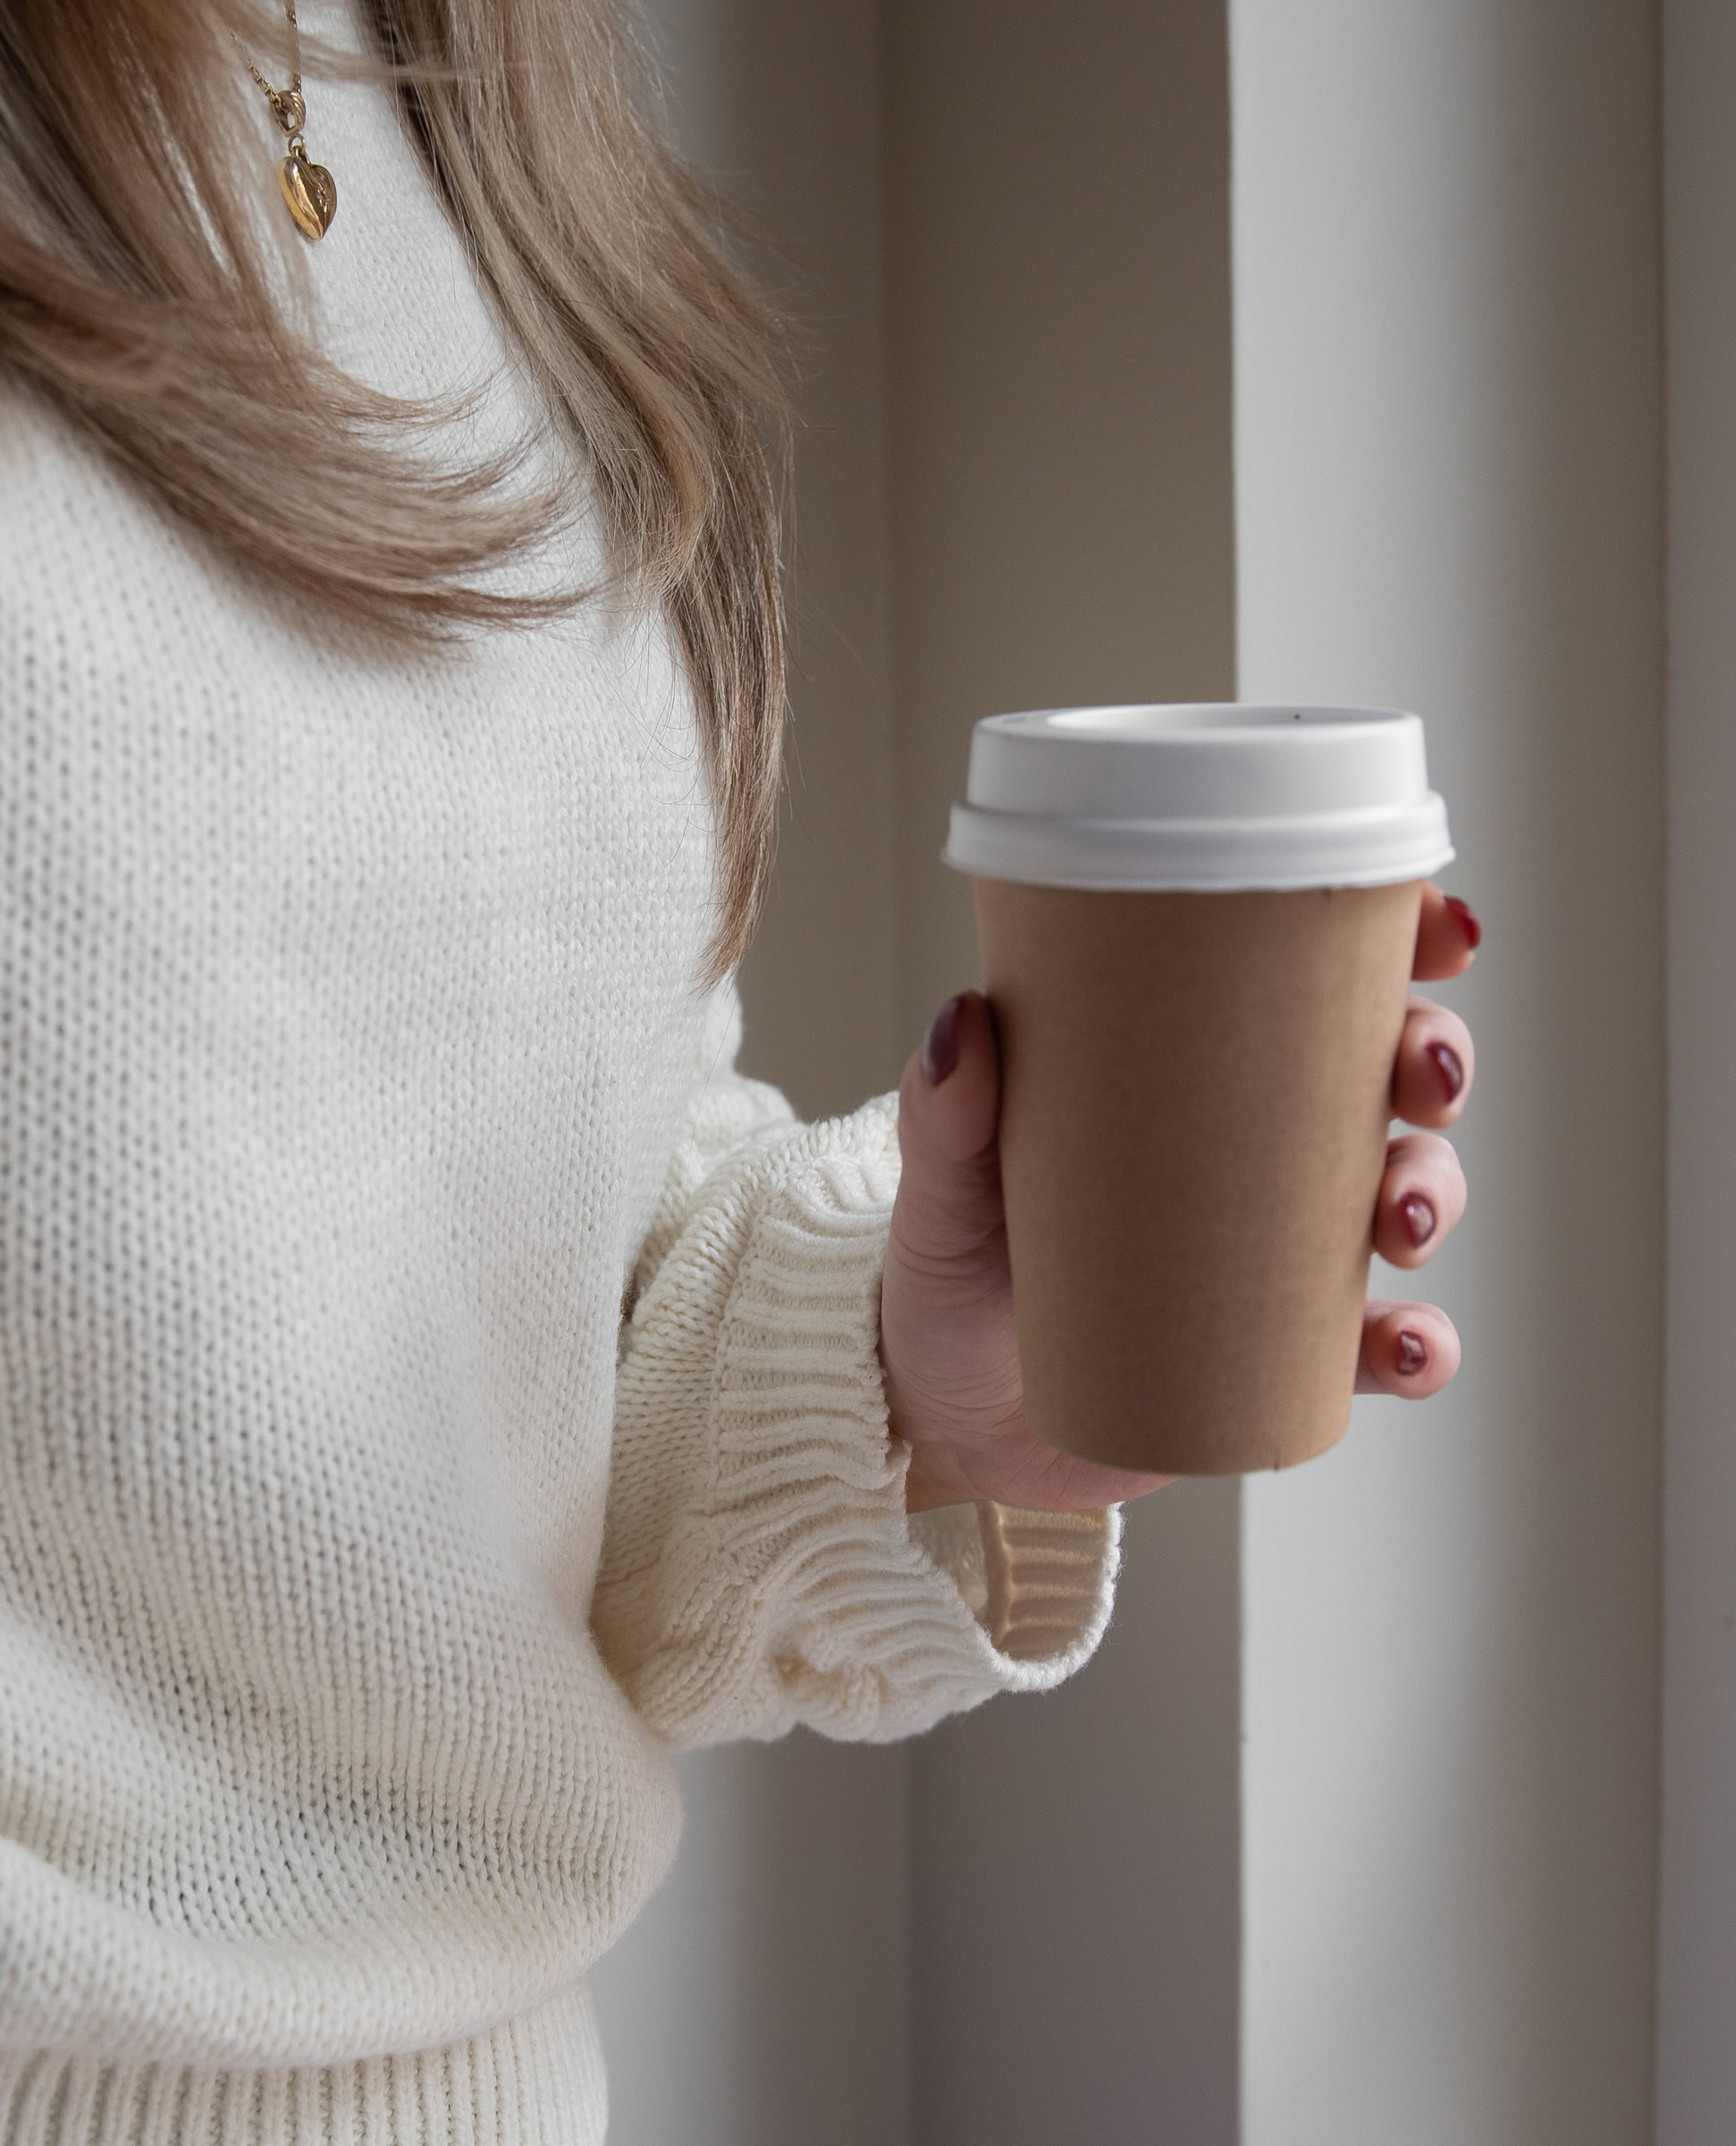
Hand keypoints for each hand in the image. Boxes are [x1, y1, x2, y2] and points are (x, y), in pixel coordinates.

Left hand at [879, 884, 1479, 1513]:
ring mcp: (1282, 1248)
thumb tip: (965, 1022)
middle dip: (1435, 1062)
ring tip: (1396, 1222)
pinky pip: (1385, 1344)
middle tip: (1419, 1081)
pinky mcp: (1287, 1354)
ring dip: (1435, 1194)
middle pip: (1388, 1074)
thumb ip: (945, 1116)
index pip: (1305, 978)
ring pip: (1409, 1194)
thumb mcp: (941, 1189)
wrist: (946, 1419)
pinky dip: (1419, 1346)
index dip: (1394, 939)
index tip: (1434, 932)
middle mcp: (1254, 1146)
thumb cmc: (948, 1275)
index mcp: (1185, 1068)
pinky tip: (1405, 1350)